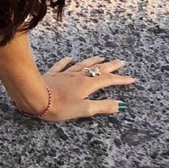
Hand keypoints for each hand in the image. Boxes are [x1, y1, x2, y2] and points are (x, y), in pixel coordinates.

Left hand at [15, 55, 133, 121]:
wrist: (36, 97)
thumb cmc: (60, 106)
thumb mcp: (84, 109)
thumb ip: (102, 106)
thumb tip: (120, 105)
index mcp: (87, 85)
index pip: (108, 80)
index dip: (121, 80)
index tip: (131, 78)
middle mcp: (78, 76)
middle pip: (98, 69)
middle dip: (111, 66)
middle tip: (121, 62)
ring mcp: (65, 74)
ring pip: (82, 65)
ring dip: (93, 61)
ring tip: (101, 58)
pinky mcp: (53, 74)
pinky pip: (62, 65)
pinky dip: (68, 61)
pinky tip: (70, 58)